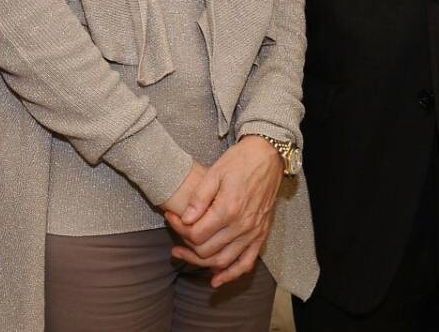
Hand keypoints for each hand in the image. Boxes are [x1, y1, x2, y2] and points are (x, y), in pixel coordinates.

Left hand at [165, 136, 283, 287]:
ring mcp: (253, 233)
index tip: (171, 217)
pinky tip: (215, 280)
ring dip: (200, 263)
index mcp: (228, 209)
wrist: (268, 157)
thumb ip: (199, 198)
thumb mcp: (215, 173)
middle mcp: (242, 226)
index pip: (196, 233)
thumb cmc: (240, 162)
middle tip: (175, 233)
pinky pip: (246, 263)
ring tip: (183, 253)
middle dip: (186, 245)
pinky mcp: (261, 235)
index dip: (179, 228)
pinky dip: (231, 275)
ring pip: (223, 261)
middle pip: (206, 250)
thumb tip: (186, 219)